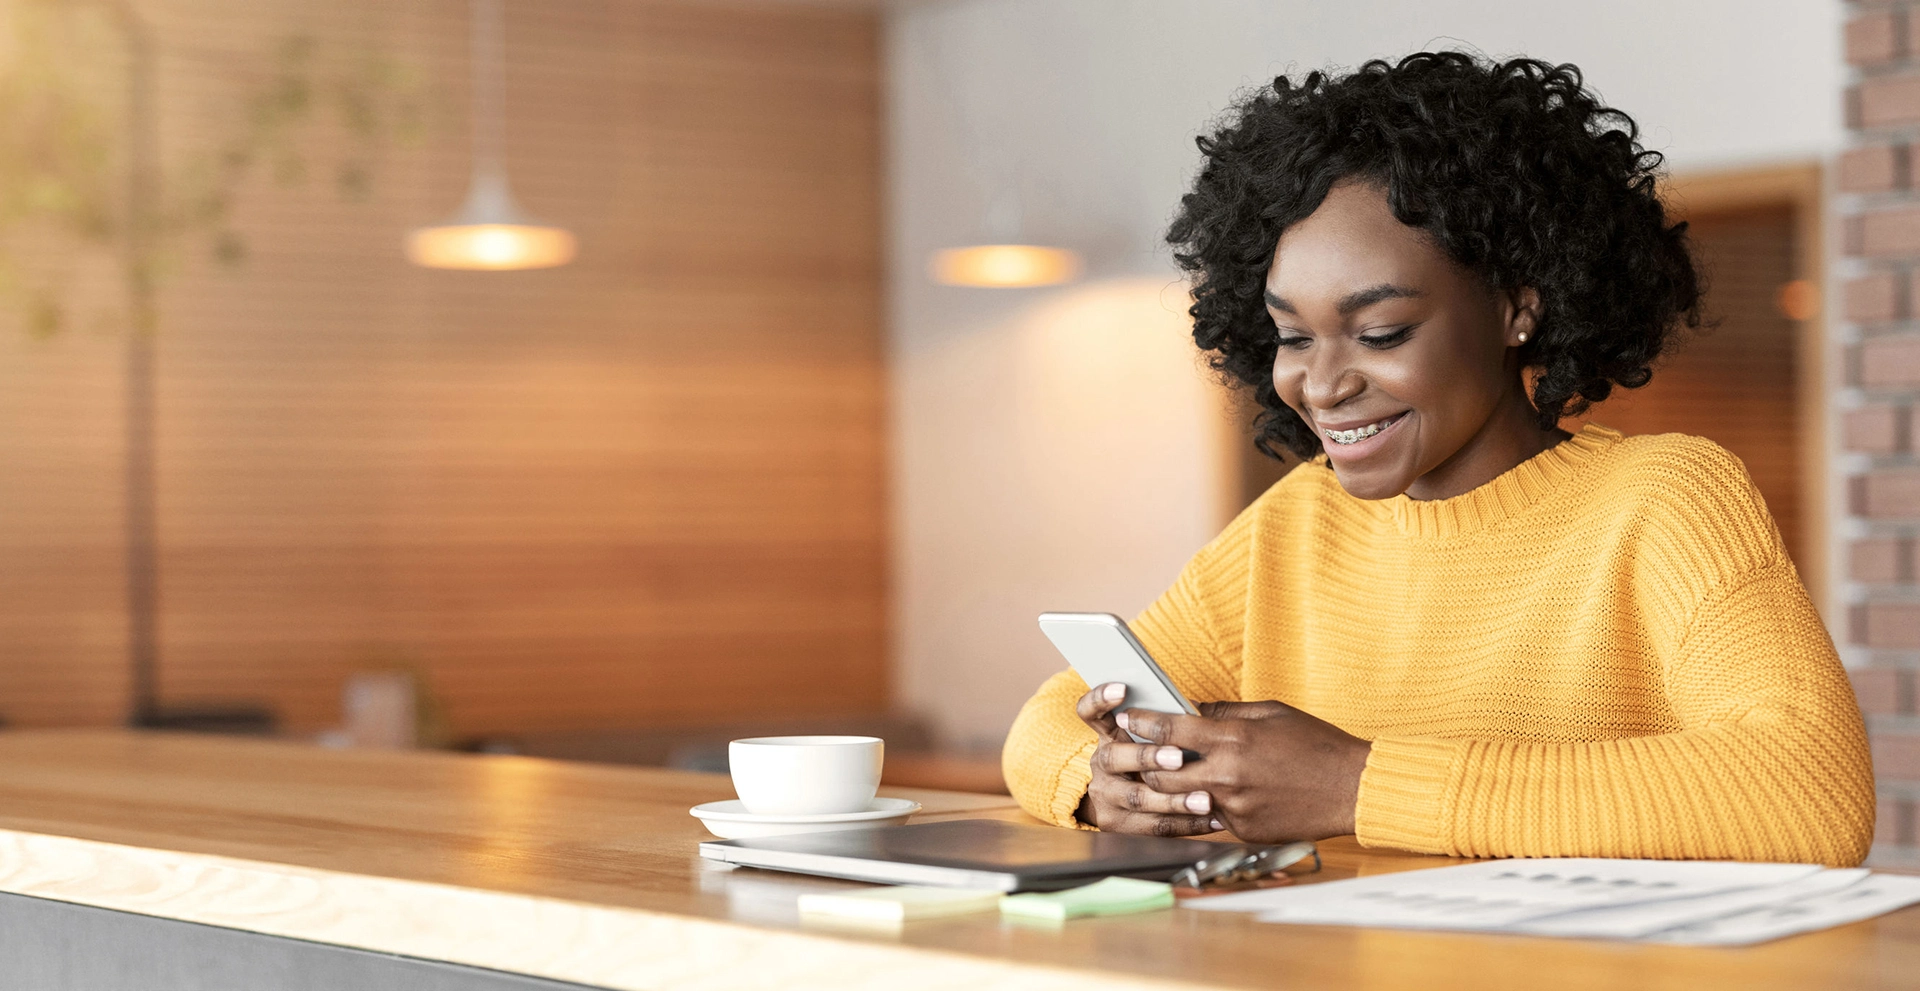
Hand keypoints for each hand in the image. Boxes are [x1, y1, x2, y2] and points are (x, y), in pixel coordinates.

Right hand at [1072, 683, 1218, 835]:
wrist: (1126, 807)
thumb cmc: (1155, 762)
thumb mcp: (1152, 739)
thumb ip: (1166, 726)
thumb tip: (1197, 712)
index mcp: (1109, 735)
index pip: (1090, 712)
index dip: (1100, 699)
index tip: (1123, 688)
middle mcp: (1102, 763)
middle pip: (1114, 757)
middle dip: (1148, 757)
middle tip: (1179, 757)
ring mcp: (1106, 795)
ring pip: (1137, 798)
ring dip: (1174, 799)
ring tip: (1205, 800)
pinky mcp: (1116, 825)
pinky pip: (1154, 826)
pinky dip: (1187, 824)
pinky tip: (1213, 819)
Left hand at [1117, 703, 1370, 842]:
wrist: (1352, 788)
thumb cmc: (1316, 745)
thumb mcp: (1271, 714)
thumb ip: (1226, 714)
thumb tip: (1191, 710)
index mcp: (1234, 740)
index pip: (1170, 729)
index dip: (1143, 721)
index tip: (1129, 717)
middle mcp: (1228, 775)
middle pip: (1162, 770)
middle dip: (1146, 759)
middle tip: (1141, 750)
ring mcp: (1234, 807)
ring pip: (1181, 798)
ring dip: (1170, 786)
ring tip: (1171, 772)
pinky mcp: (1244, 830)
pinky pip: (1211, 816)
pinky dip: (1207, 803)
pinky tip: (1213, 792)